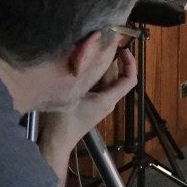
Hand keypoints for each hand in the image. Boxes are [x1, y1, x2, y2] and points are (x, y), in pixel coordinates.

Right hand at [38, 49, 137, 163]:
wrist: (56, 141)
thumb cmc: (64, 120)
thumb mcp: (73, 94)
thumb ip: (85, 76)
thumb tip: (91, 55)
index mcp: (108, 99)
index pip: (129, 80)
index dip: (130, 63)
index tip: (122, 49)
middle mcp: (109, 101)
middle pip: (116, 77)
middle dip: (111, 61)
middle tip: (98, 46)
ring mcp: (100, 103)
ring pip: (106, 80)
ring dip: (100, 67)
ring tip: (88, 53)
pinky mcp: (92, 104)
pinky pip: (98, 85)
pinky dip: (93, 75)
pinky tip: (81, 67)